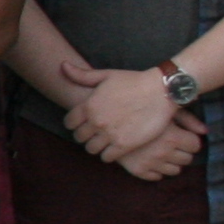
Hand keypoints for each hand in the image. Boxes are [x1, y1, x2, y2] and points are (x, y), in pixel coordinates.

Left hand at [63, 59, 179, 162]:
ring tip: (104, 141)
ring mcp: (109, 134)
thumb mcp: (107, 75)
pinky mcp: (124, 145)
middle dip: (85, 136)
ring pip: (91, 149)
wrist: (161, 91)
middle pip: (79, 138)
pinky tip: (114, 148)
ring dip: (95, 146)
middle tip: (94, 133)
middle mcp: (96, 121)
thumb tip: (63, 66)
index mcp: (88, 105)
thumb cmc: (134, 81)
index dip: (74, 124)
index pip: (69, 123)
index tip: (82, 123)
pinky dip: (108, 154)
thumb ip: (82, 75)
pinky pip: (106, 157)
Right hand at [116, 109, 206, 180]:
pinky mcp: (137, 170)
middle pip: (187, 159)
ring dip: (172, 162)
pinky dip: (157, 170)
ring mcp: (150, 163)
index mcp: (171, 136)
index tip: (183, 135)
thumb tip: (206, 131)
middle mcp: (162, 152)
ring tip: (162, 150)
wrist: (107, 115)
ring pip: (174, 171)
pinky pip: (156, 177)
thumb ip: (187, 119)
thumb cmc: (138, 107)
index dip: (190, 140)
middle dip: (182, 151)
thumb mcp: (163, 108)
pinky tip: (151, 159)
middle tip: (173, 143)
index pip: (195, 146)